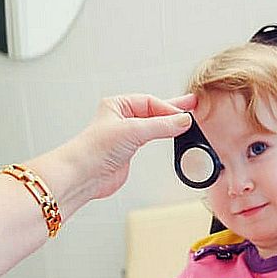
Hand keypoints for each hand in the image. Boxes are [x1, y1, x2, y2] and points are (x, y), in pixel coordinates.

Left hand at [65, 93, 195, 200]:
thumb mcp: (133, 131)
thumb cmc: (94, 149)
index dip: (169, 108)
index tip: (186, 115)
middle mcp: (121, 118)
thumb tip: (183, 120)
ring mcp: (126, 135)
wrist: (83, 176)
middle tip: (193, 104)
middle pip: (154, 110)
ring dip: (170, 124)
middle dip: (174, 109)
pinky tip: (173, 136)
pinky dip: (164, 137)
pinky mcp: (129, 151)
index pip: (151, 102)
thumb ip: (161, 125)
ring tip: (188, 120)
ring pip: (154, 125)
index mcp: (118, 105)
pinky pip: (151, 140)